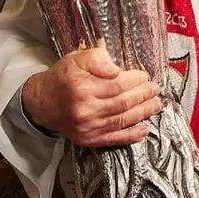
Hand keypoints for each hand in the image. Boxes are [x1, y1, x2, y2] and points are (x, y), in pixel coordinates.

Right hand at [21, 46, 161, 146]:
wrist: (42, 104)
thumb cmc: (62, 78)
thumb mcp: (75, 59)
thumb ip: (96, 58)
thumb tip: (116, 68)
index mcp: (82, 87)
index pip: (117, 84)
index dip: (135, 80)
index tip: (144, 75)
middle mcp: (85, 109)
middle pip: (123, 103)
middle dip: (143, 95)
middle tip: (155, 89)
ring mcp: (87, 127)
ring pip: (122, 120)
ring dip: (143, 113)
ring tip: (156, 105)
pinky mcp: (88, 140)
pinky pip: (114, 139)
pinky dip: (131, 136)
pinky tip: (144, 130)